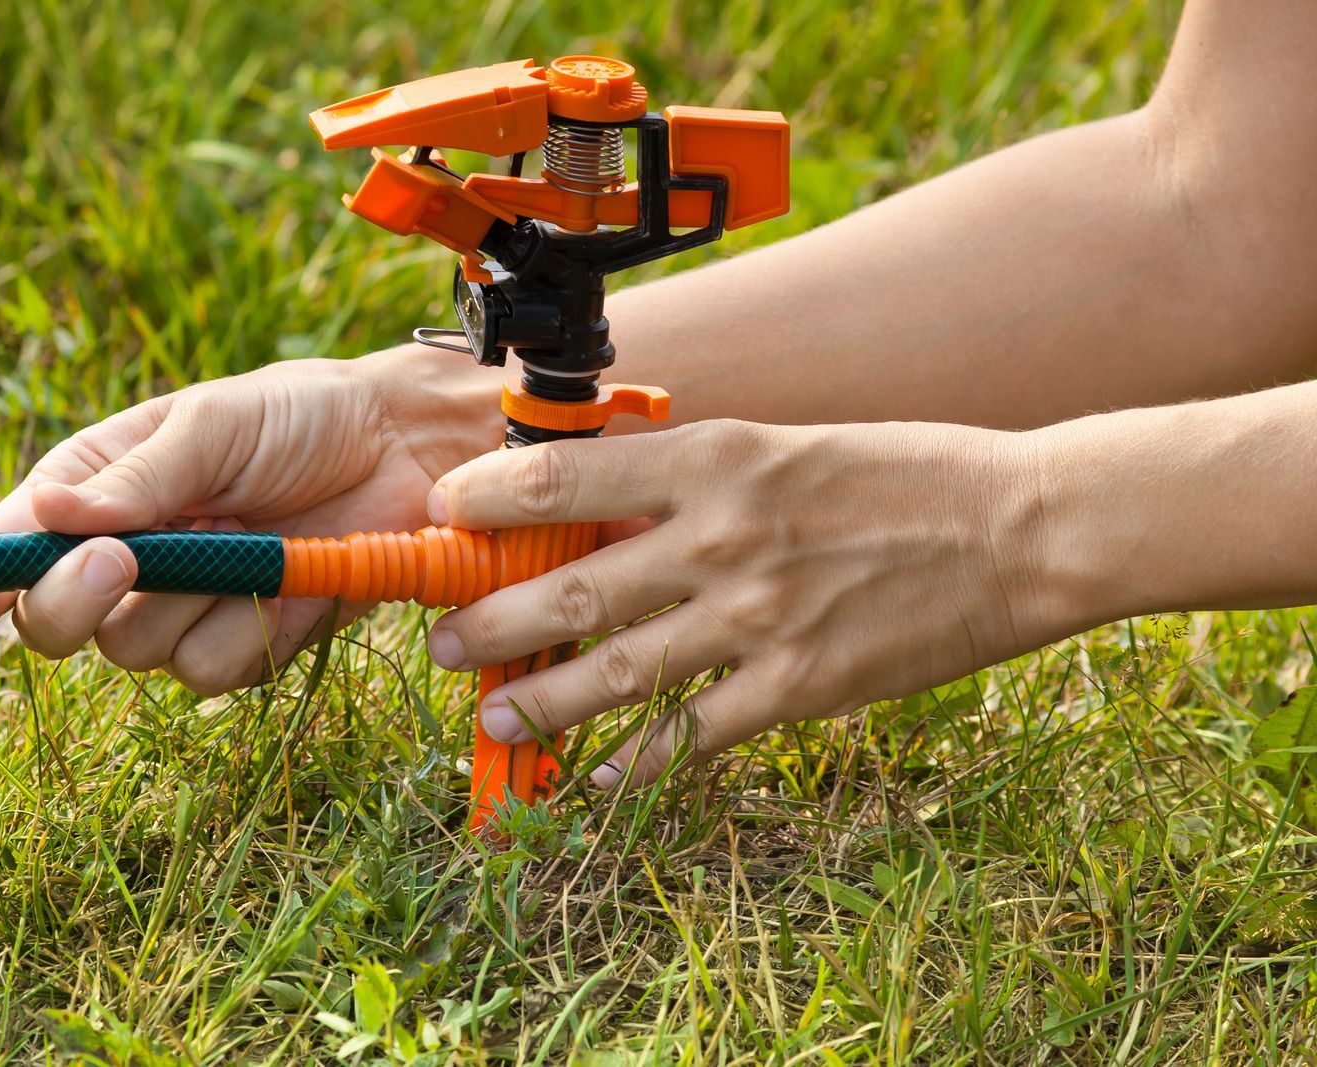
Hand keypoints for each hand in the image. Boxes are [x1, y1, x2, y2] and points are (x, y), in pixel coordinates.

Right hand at [0, 347, 500, 693]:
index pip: (12, 549)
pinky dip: (251, 631)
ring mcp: (187, 605)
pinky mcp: (249, 641)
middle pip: (58, 622)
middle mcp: (130, 556)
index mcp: (98, 491)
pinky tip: (290, 583)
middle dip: (77, 602)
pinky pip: (216, 672)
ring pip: (138, 653)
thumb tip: (44, 517)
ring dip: (186, 606)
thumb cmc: (299, 416)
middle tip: (125, 562)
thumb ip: (134, 479)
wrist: (404, 450)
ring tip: (249, 541)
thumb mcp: (212, 425)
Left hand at [423, 419, 1058, 786]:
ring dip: (544, 699)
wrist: (1019, 528)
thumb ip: (694, 472)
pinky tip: (600, 780)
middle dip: (492, 620)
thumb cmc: (903, 475)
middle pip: (573, 588)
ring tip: (493, 716)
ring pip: (619, 671)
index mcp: (716, 458)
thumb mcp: (785, 444)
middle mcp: (724, 533)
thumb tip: (603, 494)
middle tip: (441, 640)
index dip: (490, 499)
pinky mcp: (801, 682)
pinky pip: (696, 734)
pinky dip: (640, 762)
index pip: (567, 477)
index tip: (448, 516)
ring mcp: (759, 615)